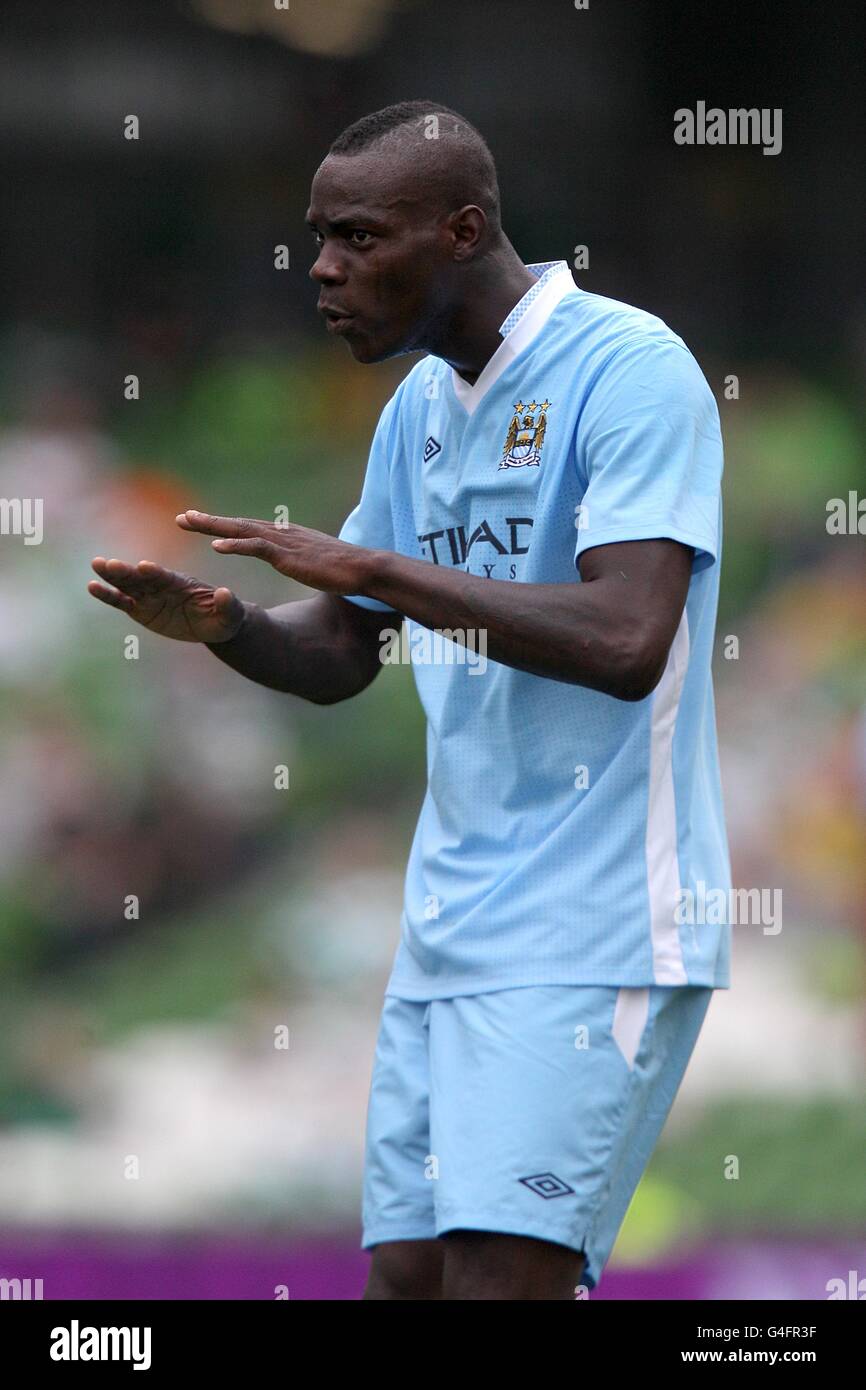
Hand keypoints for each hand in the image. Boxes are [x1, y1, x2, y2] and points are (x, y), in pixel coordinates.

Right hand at [87, 558, 245, 642]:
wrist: (213, 624)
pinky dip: (108, 595)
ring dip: (112, 576)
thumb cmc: (224, 617)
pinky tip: (92, 586)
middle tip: (108, 563)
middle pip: (141, 578)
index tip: (143, 566)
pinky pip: (122, 602)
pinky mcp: (140, 609)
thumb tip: (224, 593)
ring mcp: (149, 597)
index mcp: (182, 584)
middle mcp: (162, 586)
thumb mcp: (230, 613)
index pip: (166, 577)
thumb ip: (227, 604)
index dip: (155, 572)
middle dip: (126, 572)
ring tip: (96, 564)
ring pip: (127, 585)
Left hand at [175, 510, 374, 594]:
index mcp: (287, 537)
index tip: (202, 523)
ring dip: (213, 526)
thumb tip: (302, 562)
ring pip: (241, 530)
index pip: (250, 528)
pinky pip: (257, 547)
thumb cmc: (345, 570)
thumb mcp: (316, 562)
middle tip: (182, 517)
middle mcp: (282, 534)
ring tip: (188, 522)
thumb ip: (303, 558)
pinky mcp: (288, 556)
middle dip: (209, 521)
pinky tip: (216, 545)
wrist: (364, 568)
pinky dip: (235, 544)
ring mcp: (284, 543)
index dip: (224, 526)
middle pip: (239, 524)